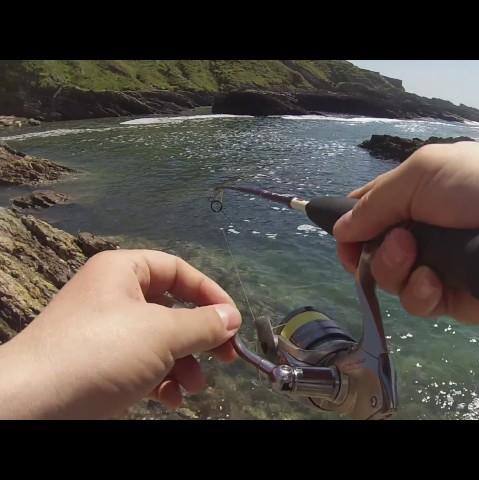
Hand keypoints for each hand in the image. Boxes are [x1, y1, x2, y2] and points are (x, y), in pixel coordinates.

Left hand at [0, 249, 240, 418]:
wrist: (34, 405)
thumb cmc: (102, 352)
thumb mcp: (162, 334)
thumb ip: (203, 324)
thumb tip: (233, 318)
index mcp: (123, 271)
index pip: (177, 270)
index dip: (210, 293)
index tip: (234, 321)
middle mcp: (114, 297)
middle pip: (172, 308)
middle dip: (201, 336)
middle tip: (227, 357)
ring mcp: (106, 333)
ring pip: (160, 341)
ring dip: (184, 364)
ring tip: (195, 387)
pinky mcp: (100, 366)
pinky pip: (142, 365)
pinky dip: (161, 380)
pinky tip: (171, 399)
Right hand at [335, 141, 478, 326]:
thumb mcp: (424, 173)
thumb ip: (376, 201)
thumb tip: (341, 229)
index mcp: (416, 192)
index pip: (369, 207)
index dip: (350, 222)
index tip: (342, 235)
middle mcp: (421, 228)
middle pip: (369, 247)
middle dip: (370, 248)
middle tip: (397, 243)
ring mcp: (432, 264)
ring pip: (387, 277)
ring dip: (394, 268)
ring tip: (419, 257)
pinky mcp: (446, 298)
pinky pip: (414, 302)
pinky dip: (419, 292)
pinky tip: (436, 283)